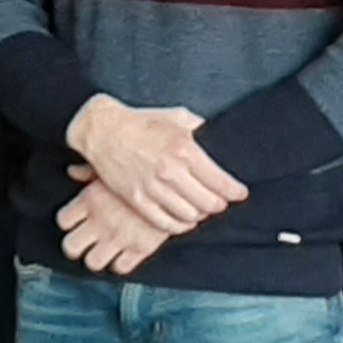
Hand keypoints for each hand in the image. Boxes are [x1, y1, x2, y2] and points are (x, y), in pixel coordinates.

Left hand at [56, 179, 176, 275]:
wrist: (178, 181)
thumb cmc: (142, 169)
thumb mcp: (113, 167)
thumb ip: (89, 171)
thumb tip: (72, 171)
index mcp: (90, 200)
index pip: (63, 221)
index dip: (67, 222)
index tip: (75, 220)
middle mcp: (101, 222)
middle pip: (71, 247)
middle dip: (75, 247)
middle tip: (84, 241)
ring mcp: (119, 237)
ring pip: (92, 263)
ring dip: (96, 258)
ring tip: (103, 249)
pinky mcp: (140, 248)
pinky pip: (120, 268)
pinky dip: (120, 263)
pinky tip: (124, 252)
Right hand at [65, 95, 242, 233]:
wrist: (102, 129)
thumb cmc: (140, 122)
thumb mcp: (176, 117)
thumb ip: (199, 127)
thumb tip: (216, 135)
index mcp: (185, 149)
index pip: (220, 182)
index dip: (235, 192)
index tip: (240, 194)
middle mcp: (171, 171)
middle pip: (208, 203)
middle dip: (219, 205)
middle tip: (221, 202)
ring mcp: (153, 187)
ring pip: (189, 216)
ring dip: (200, 216)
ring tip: (202, 210)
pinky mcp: (137, 199)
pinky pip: (165, 222)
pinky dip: (179, 226)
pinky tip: (184, 220)